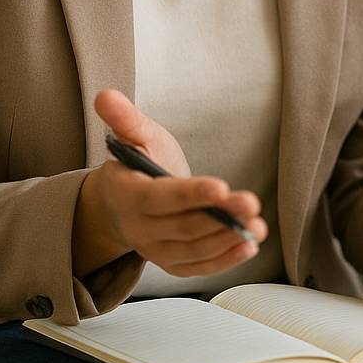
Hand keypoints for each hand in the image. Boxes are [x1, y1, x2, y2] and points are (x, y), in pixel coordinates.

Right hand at [72, 89, 267, 278]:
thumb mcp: (136, 135)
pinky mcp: (171, 262)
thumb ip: (125, 118)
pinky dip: (223, 261)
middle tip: (251, 204)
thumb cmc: (140, 162)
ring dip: (226, 240)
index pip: (158, 198)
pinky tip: (248, 247)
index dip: (189, 194)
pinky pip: (197, 268)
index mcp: (126, 193)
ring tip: (257, 227)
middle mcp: (137, 227)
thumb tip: (105, 95)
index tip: (221, 186)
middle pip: (181, 226)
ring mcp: (153, 249)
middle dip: (219, 217)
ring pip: (191, 251)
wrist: (128, 202)